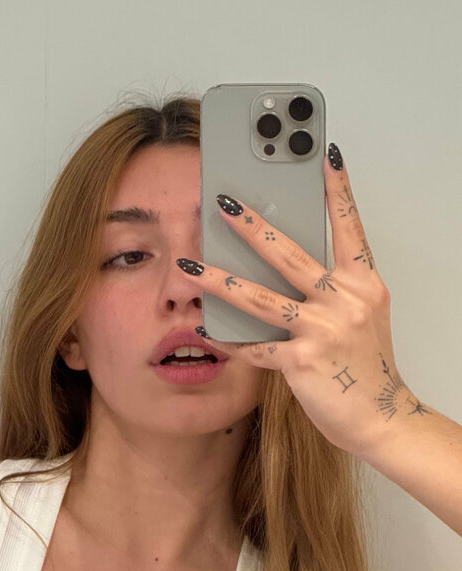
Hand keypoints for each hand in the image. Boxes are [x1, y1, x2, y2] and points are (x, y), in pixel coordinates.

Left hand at [177, 144, 428, 457]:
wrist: (381, 418)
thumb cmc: (366, 365)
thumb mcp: (360, 315)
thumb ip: (331, 287)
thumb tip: (284, 261)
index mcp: (363, 284)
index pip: (350, 226)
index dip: (338, 188)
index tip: (323, 152)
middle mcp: (345, 301)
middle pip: (290, 254)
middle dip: (251, 226)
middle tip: (221, 201)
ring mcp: (324, 331)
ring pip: (261, 298)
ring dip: (219, 281)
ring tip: (189, 267)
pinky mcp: (303, 363)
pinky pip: (256, 347)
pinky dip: (229, 339)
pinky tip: (204, 328)